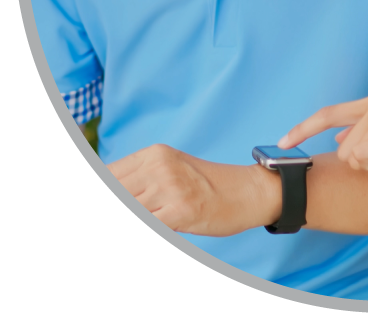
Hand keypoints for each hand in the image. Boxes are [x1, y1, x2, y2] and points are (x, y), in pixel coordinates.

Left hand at [107, 144, 280, 235]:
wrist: (248, 191)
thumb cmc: (208, 187)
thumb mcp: (172, 172)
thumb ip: (139, 182)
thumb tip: (117, 188)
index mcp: (154, 154)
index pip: (107, 174)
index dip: (108, 186)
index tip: (128, 195)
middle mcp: (159, 166)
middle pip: (115, 190)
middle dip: (123, 202)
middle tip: (147, 208)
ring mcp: (170, 187)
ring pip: (129, 207)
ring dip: (139, 212)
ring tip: (156, 214)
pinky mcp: (180, 210)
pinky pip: (147, 222)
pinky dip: (151, 224)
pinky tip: (164, 225)